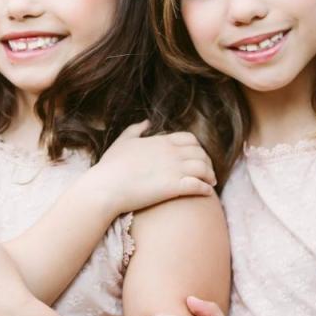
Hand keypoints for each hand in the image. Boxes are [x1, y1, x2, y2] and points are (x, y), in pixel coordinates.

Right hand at [85, 121, 215, 216]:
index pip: (190, 139)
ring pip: (204, 168)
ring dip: (210, 175)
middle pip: (201, 153)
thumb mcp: (122, 142)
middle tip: (207, 173)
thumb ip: (135, 129)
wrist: (105, 187)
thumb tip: (147, 122)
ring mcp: (174, 169)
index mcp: (161, 141)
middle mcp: (171, 153)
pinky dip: (206, 188)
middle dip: (207, 162)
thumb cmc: (111, 167)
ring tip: (210, 183)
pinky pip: (199, 185)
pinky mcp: (174, 187)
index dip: (197, 148)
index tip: (197, 158)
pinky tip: (206, 192)